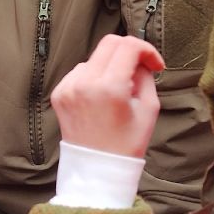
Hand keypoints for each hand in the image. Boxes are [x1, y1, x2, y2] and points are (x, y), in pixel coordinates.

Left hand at [50, 34, 163, 158]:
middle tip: (141, 69)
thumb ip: (145, 77)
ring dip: (110, 66)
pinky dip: (93, 78)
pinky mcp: (59, 93)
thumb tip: (139, 60)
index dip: (146, 50)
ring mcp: (68, 87)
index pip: (128, 46)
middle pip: (109, 43)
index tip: (155, 65)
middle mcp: (84, 83)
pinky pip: (79, 72)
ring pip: (94, 58)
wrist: (97, 169)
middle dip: (129, 51)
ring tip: (118, 92)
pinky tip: (99, 98)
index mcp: (110, 87)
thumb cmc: (127, 144)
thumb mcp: (149, 110)